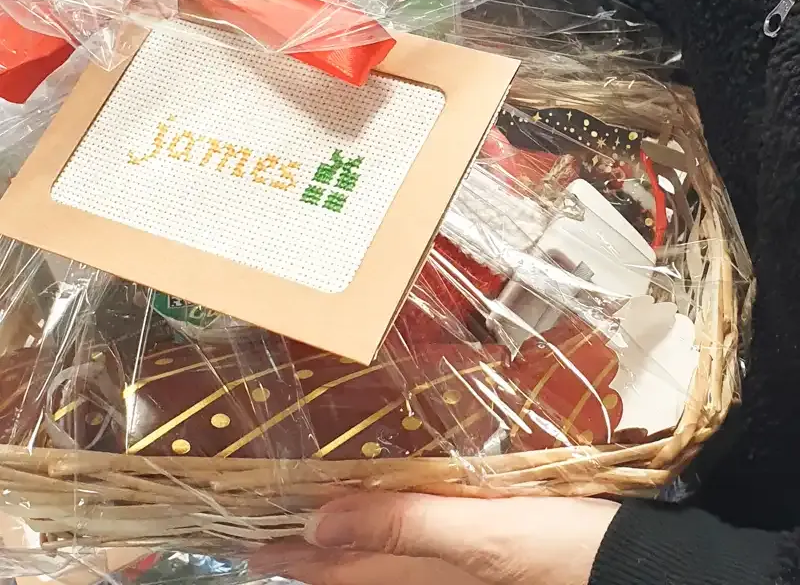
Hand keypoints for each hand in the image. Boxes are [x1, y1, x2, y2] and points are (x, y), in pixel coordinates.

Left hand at [249, 492, 619, 584]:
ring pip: (389, 557)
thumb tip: (319, 521)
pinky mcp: (489, 548)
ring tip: (315, 524)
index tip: (246, 545)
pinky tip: (398, 509)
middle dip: (311, 553)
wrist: (640, 567)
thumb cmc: (563, 552)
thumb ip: (405, 527)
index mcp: (426, 570)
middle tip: (265, 536)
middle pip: (359, 567)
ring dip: (350, 539)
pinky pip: (425, 542)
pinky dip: (397, 528)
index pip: (343, 567)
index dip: (294, 557)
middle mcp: (436, 573)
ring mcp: (464, 563)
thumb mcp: (484, 539)